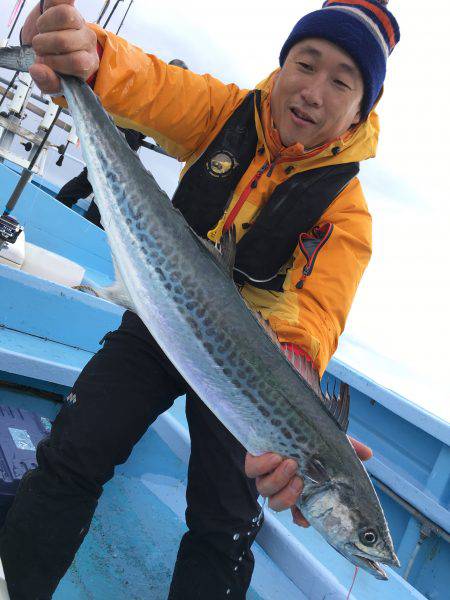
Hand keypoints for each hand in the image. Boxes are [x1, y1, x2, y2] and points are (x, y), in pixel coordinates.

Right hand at [23, 1, 98, 94]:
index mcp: (88, 62)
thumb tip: (36, 69)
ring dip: (45, 25)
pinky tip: (51, 4)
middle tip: (40, 49)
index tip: (44, 63)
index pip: (77, 62)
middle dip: (44, 46)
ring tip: (42, 32)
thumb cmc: (56, 68)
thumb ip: (48, 82)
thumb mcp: (53, 82)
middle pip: (65, 40)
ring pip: (66, 15)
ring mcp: (79, 21)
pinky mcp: (67, 5)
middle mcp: (88, 41)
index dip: (55, 63)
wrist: (53, 48)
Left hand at [245, 436, 372, 527]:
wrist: (287, 405)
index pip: (298, 512)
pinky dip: (262, 465)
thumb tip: (368, 454)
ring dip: (278, 480)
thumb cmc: (310, 428)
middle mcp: (280, 482)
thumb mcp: (330, 439)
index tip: (307, 518)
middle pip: (277, 504)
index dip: (302, 518)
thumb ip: (348, 448)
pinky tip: (274, 456)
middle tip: (300, 480)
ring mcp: (266, 471)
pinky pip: (251, 469)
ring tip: (290, 462)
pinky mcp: (253, 456)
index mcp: (300, 485)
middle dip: (288, 497)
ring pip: (265, 489)